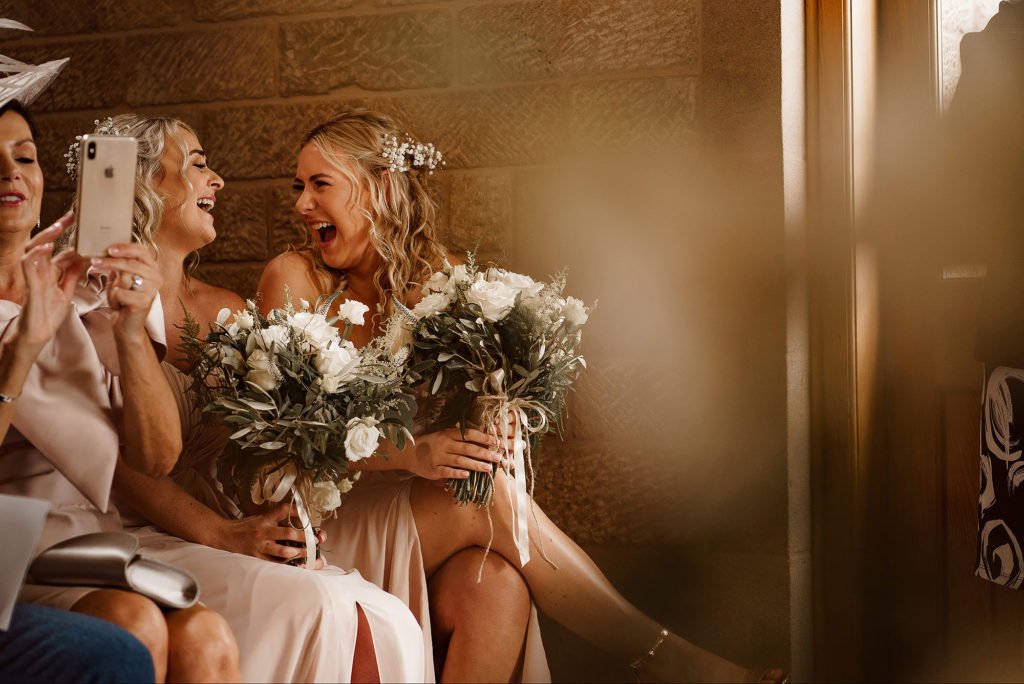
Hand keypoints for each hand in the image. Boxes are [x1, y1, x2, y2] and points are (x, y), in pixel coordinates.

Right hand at [17, 212, 87, 351]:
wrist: (38, 334)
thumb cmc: (48, 313)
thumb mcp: (66, 290)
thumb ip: (72, 274)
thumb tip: (84, 257)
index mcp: (48, 271)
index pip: (57, 247)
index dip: (66, 234)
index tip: (78, 220)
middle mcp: (38, 271)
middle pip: (43, 244)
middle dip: (55, 229)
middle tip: (70, 217)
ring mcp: (32, 277)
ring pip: (33, 250)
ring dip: (45, 238)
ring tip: (58, 227)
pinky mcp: (29, 287)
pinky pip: (28, 267)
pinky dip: (37, 255)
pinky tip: (47, 248)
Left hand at [90, 242, 162, 337]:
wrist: (127, 324)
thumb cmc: (124, 299)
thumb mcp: (121, 277)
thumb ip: (119, 263)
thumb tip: (107, 248)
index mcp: (153, 268)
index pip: (141, 251)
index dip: (125, 247)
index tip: (109, 248)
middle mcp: (156, 277)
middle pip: (132, 262)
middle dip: (111, 261)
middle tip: (95, 260)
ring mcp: (152, 290)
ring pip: (126, 277)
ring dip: (112, 282)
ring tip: (106, 284)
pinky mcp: (144, 302)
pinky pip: (121, 292)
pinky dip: (113, 297)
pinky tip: (117, 302)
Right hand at [213, 502, 326, 568]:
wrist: (223, 535)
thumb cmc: (245, 526)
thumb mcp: (261, 517)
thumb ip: (278, 516)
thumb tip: (299, 515)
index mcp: (266, 520)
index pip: (284, 511)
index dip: (298, 513)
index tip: (310, 518)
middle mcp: (264, 532)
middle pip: (288, 534)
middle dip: (305, 538)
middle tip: (317, 541)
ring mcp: (260, 547)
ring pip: (283, 551)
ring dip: (299, 553)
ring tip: (309, 556)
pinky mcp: (256, 559)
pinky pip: (274, 564)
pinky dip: (286, 566)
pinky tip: (296, 567)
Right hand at [407, 425, 506, 480]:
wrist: (409, 453)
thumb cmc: (430, 443)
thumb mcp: (442, 434)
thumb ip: (458, 434)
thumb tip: (479, 433)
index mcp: (447, 434)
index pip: (468, 434)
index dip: (483, 437)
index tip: (496, 441)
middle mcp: (444, 445)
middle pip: (468, 448)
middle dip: (484, 453)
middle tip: (498, 457)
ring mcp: (439, 458)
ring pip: (460, 461)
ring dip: (476, 465)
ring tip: (488, 468)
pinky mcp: (434, 470)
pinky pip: (448, 472)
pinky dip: (458, 474)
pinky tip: (468, 476)